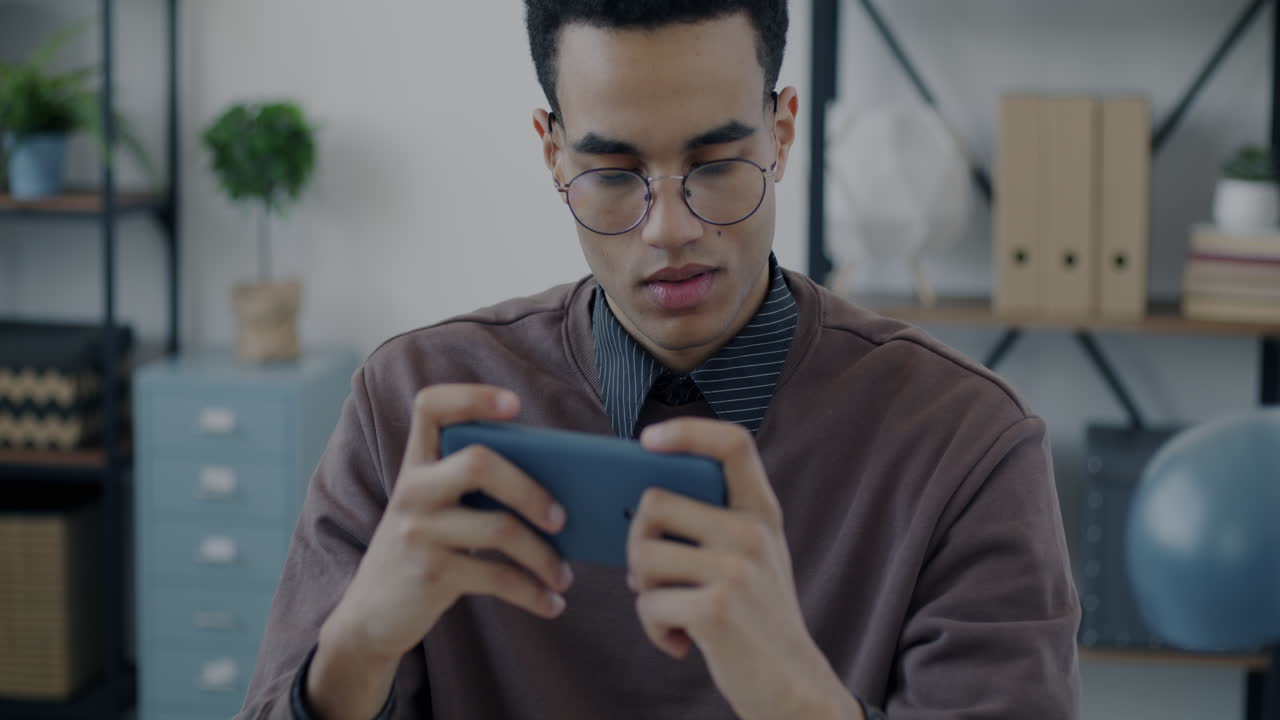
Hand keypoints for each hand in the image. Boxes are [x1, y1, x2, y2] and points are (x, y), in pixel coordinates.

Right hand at [310, 385, 572, 718]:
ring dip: (544, 556)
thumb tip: (561, 487)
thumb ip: (476, 488)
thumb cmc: (425, 551)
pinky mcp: (431, 573)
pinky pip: (498, 576)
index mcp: (417, 463)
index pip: (430, 407)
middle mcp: (413, 489)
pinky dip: (533, 593)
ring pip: (500, 527)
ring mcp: (419, 531)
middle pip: (479, 462)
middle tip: (562, 518)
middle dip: (531, 490)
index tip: (514, 405)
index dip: (471, 397)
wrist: (370, 616)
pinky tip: (552, 603)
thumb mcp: (437, 511)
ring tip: (564, 576)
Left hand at [627, 419, 860, 719]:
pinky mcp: (716, 608)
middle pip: (655, 502)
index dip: (687, 431)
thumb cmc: (757, 619)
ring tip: (670, 613)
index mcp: (762, 513)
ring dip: (644, 591)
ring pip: (644, 554)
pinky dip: (653, 628)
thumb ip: (714, 524)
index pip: (733, 444)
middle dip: (637, 542)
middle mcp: (752, 532)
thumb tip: (639, 503)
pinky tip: (679, 642)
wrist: (792, 686)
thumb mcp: (752, 559)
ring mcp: (737, 569)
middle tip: (652, 575)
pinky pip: (648, 603)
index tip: (648, 440)